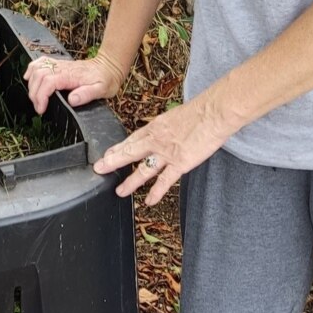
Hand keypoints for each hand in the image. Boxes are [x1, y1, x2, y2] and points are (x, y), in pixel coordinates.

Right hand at [23, 53, 124, 115]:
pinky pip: (40, 63)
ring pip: (37, 68)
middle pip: (39, 76)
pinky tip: (30, 78)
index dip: (41, 96)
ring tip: (35, 97)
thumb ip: (87, 94)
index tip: (41, 109)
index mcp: (71, 75)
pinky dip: (32, 70)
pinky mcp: (58, 64)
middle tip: (39, 107)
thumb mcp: (102, 90)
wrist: (109, 66)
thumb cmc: (106, 79)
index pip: (48, 82)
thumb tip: (72, 100)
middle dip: (34, 93)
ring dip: (32, 84)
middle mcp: (63, 68)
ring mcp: (59, 65)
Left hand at [93, 98, 234, 205]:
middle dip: (112, 161)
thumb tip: (168, 131)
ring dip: (130, 181)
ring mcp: (167, 152)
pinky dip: (156, 192)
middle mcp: (157, 139)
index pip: (132, 139)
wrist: (213, 112)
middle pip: (130, 152)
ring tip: (120, 191)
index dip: (118, 147)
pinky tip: (148, 201)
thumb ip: (169, 127)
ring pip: (143, 169)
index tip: (107, 154)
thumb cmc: (201, 111)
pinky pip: (164, 181)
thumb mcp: (177, 115)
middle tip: (99, 169)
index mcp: (156, 126)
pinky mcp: (180, 163)